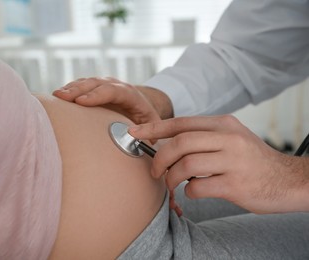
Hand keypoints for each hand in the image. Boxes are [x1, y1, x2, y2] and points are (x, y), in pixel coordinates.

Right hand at [53, 77, 171, 123]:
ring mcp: (103, 85)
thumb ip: (150, 131)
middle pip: (95, 84)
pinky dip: (69, 90)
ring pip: (85, 83)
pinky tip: (57, 96)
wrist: (139, 103)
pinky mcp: (93, 88)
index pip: (112, 91)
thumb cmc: (144, 116)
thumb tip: (148, 142)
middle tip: (62, 97)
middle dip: (78, 90)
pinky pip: (80, 85)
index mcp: (129, 94)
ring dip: (70, 88)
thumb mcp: (152, 122)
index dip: (96, 95)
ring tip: (56, 95)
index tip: (82, 102)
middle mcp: (115, 85)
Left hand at [129, 115, 308, 213]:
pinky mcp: (236, 184)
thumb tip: (166, 144)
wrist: (287, 180)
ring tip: (172, 184)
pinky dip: (189, 191)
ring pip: (186, 165)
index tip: (135, 132)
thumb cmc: (252, 160)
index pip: (181, 122)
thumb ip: (203, 137)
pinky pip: (198, 187)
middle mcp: (229, 138)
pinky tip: (194, 192)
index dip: (154, 128)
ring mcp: (233, 161)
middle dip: (159, 158)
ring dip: (171, 178)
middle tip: (154, 171)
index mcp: (224, 124)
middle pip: (180, 143)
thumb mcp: (231, 138)